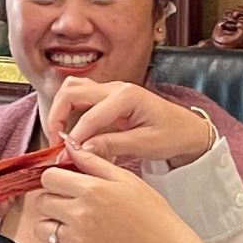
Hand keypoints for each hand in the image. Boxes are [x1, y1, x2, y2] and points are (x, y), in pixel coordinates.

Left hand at [35, 145, 212, 242]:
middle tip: (68, 202)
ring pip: (41, 228)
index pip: (48, 177)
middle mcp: (79, 214)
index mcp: (90, 190)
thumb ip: (94, 161)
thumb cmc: (150, 212)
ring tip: (66, 224)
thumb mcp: (125, 178)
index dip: (54, 177)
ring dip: (49, 225)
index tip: (64, 182)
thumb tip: (70, 146)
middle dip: (51, 199)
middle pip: (42, 202)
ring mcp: (77, 240)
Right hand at [43, 79, 214, 165]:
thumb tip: (81, 150)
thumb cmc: (172, 134)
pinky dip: (69, 111)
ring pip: (72, 89)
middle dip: (57, 116)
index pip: (90, 115)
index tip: (66, 155)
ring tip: (59, 137)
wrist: (187, 129)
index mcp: (127, 96)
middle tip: (55, 142)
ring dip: (60, 110)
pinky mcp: (108, 97)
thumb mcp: (145, 144)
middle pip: (72, 91)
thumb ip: (112, 145)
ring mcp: (110, 89)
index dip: (75, 137)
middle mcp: (115, 87)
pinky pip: (80, 97)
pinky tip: (71, 133)